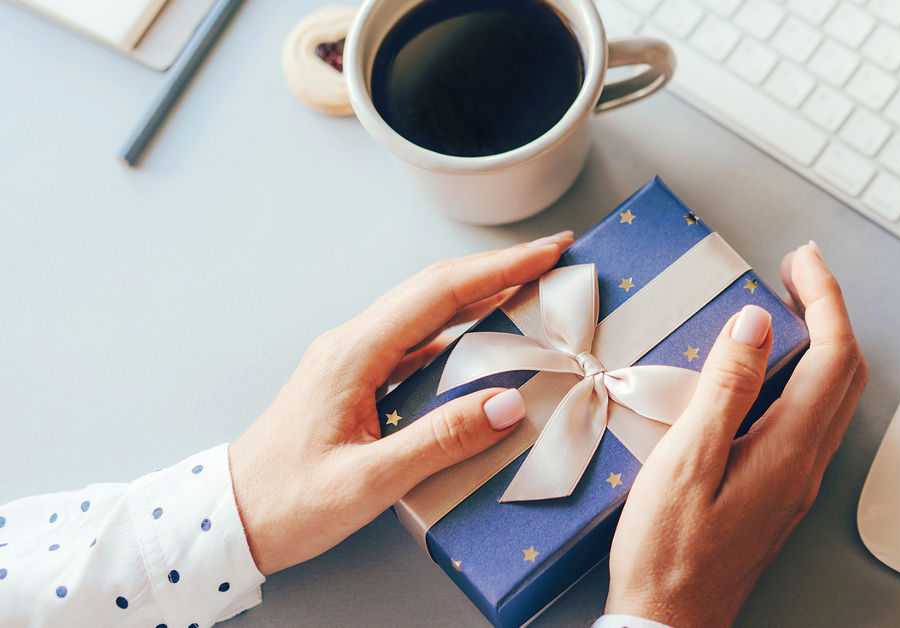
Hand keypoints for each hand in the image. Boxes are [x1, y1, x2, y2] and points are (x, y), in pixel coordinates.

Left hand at [227, 231, 574, 575]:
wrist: (228, 521)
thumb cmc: (287, 503)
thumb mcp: (369, 482)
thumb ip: (441, 440)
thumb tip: (507, 403)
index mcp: (354, 355)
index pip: (440, 293)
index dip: (501, 268)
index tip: (548, 252)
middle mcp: (352, 345)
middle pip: (435, 289)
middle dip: (499, 267)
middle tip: (553, 257)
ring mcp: (351, 361)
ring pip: (426, 311)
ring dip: (481, 293)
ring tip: (531, 288)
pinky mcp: (355, 382)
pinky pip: (416, 341)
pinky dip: (459, 329)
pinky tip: (484, 339)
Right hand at [605, 243, 866, 626]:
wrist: (669, 624)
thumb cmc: (667, 555)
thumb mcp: (686, 462)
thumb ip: (725, 389)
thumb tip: (756, 324)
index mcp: (788, 450)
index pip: (833, 355)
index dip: (824, 297)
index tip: (800, 260)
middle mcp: (805, 464)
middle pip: (846, 372)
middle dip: (830, 311)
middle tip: (796, 271)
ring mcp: (796, 482)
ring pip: (833, 396)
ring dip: (821, 343)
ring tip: (785, 308)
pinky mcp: (779, 494)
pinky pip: (810, 420)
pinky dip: (803, 377)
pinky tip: (766, 372)